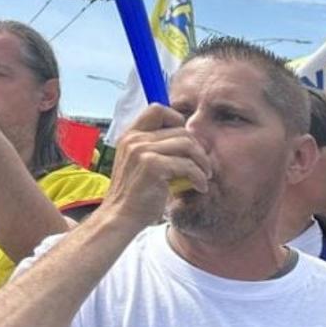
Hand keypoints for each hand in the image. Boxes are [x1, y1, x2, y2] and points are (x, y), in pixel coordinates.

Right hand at [102, 105, 211, 228]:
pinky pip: (187, 165)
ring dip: (202, 162)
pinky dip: (199, 176)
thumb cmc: (137, 194)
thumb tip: (190, 137)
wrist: (121, 217)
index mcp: (130, 135)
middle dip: (198, 148)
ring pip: (188, 144)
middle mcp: (134, 139)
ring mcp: (141, 151)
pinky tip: (200, 187)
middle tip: (203, 166)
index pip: (157, 109)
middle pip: (181, 130)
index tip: (188, 142)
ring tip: (204, 176)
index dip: (177, 119)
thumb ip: (158, 147)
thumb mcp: (142, 163)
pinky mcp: (151, 166)